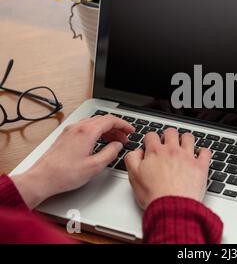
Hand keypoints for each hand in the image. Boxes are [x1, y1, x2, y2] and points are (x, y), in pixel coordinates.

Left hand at [11, 115, 133, 208]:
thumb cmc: (64, 174)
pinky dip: (97, 132)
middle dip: (116, 127)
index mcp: (87, 132)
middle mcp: (78, 128)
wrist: (42, 178)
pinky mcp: (65, 136)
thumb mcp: (95, 166)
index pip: (110, 120)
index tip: (131, 130)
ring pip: (94, 123)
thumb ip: (110, 153)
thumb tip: (117, 146)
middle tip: (125, 137)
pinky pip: (85, 128)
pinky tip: (99, 142)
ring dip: (107, 130)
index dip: (124, 124)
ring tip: (114, 141)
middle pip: (102, 120)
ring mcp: (70, 131)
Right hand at [125, 128, 211, 208]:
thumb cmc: (154, 196)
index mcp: (156, 152)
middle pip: (171, 132)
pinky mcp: (200, 166)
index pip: (151, 135)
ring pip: (188, 137)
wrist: (172, 208)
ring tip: (184, 147)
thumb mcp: (133, 177)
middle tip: (168, 144)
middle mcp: (172, 151)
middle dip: (168, 136)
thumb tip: (137, 151)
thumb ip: (132, 159)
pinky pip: (205, 152)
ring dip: (186, 140)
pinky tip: (199, 156)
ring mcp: (188, 157)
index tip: (151, 145)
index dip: (150, 140)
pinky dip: (203, 152)